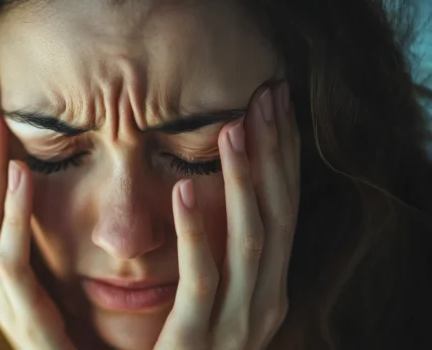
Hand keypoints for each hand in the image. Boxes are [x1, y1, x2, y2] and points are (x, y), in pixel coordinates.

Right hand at [0, 83, 75, 349]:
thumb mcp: (88, 296)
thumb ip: (79, 257)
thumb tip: (87, 203)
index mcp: (20, 278)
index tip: (1, 104)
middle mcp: (7, 290)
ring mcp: (11, 309)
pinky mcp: (29, 329)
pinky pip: (13, 267)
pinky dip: (14, 219)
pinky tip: (23, 177)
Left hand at [155, 80, 299, 348]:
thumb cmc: (180, 345)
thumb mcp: (210, 293)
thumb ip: (218, 249)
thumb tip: (209, 187)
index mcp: (268, 286)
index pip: (283, 207)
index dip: (283, 154)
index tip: (273, 102)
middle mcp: (265, 303)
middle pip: (277, 216)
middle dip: (274, 155)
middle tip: (265, 97)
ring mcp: (237, 328)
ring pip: (253, 244)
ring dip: (244, 185)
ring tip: (232, 131)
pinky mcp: (196, 345)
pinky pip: (203, 286)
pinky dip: (199, 238)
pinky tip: (184, 193)